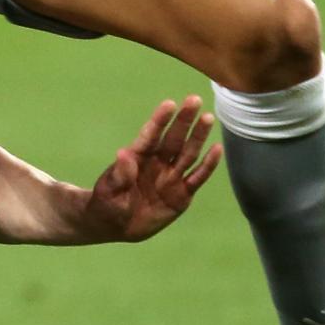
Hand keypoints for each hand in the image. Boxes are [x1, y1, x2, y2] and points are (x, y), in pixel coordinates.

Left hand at [80, 97, 219, 242]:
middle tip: (194, 99)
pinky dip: (208, 165)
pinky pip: (197, 177)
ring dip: (198, 136)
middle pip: (173, 139)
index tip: (169, 104)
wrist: (117, 224)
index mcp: (137, 157)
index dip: (159, 120)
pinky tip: (216, 149)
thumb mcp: (109, 191)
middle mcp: (157, 162)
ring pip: (188, 153)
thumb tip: (123, 153)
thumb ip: (119, 175)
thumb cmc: (108, 202)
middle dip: (183, 120)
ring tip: (208, 117)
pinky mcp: (182, 194)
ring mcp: (171, 177)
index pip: (150, 135)